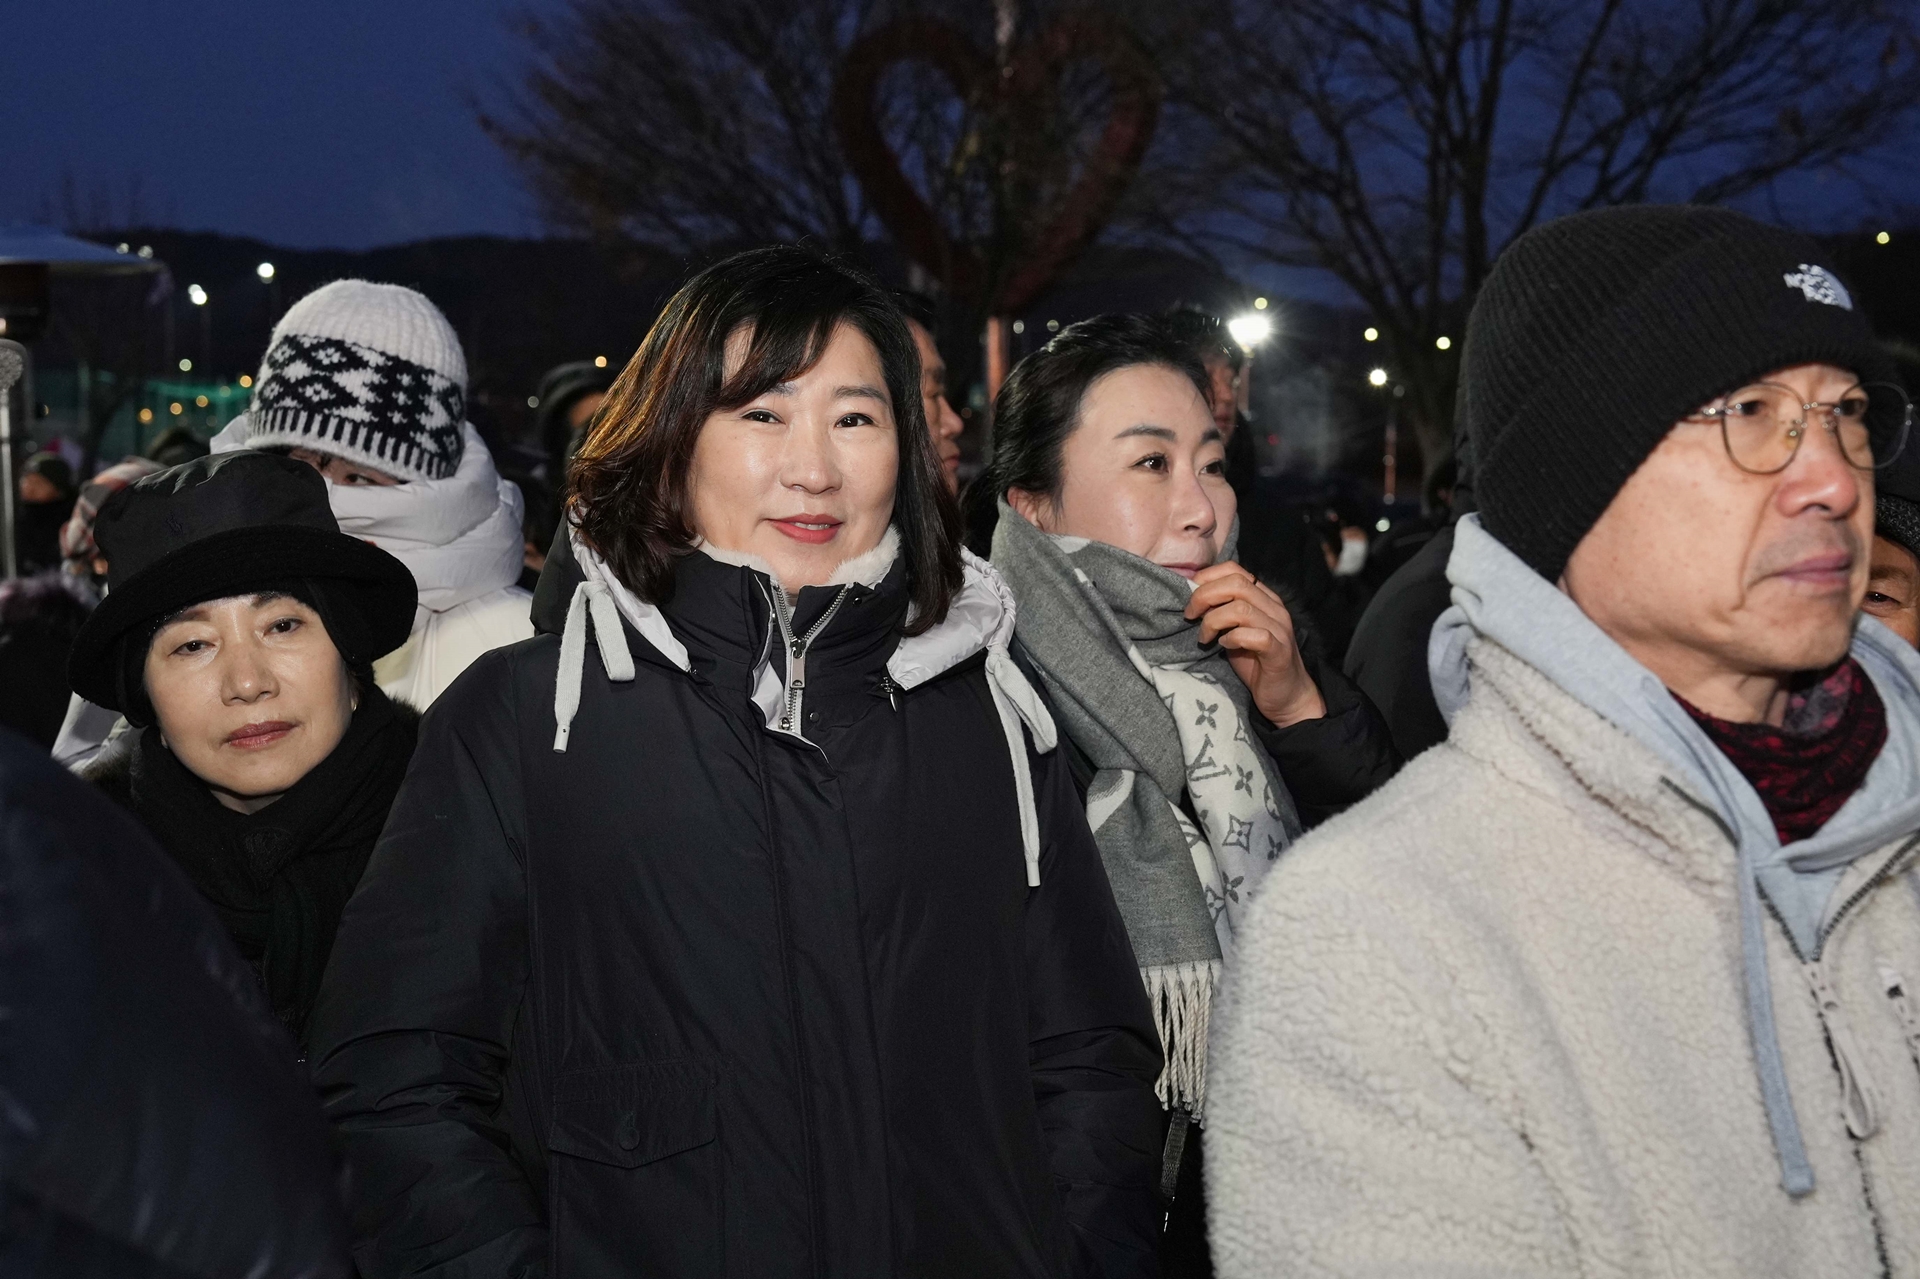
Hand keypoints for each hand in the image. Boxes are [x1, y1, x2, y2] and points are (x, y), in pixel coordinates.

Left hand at [1185, 561, 1324, 727]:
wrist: (1285, 695)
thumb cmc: (1255, 662)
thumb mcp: (1234, 630)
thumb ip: (1220, 611)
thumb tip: (1191, 599)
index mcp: (1263, 597)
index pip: (1234, 569)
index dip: (1206, 577)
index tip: (1189, 596)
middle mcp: (1274, 608)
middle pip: (1236, 584)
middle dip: (1204, 596)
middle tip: (1190, 616)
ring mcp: (1279, 629)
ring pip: (1241, 609)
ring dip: (1213, 621)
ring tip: (1204, 638)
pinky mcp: (1279, 651)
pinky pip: (1255, 636)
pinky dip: (1233, 638)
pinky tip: (1225, 646)